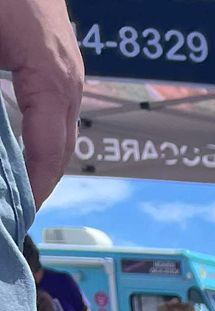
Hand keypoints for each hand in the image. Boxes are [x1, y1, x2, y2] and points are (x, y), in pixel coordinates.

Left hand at [0, 0, 82, 206]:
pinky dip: (36, 128)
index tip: (19, 218)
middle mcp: (68, 75)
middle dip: (39, 183)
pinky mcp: (54, 48)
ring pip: (57, 124)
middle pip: (60, 147)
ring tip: (18, 185)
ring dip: (38, 156)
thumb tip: (1, 140)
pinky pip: (50, 101)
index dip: (34, 190)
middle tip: (17, 213)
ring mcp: (66, 61)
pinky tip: (15, 139)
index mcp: (51, 76)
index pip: (48, 152)